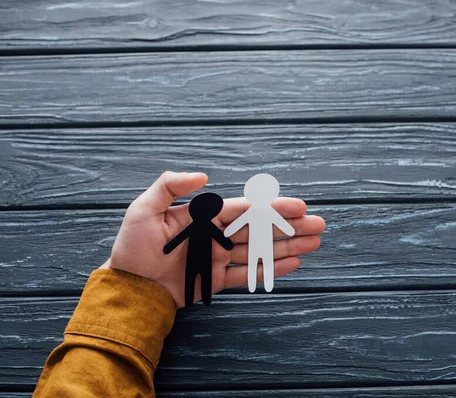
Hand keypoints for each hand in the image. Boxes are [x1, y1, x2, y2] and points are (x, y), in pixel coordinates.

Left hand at [103, 171, 325, 307]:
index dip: (273, 208)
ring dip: (288, 247)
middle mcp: (216, 235)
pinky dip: (270, 270)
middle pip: (260, 229)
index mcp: (204, 217)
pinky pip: (248, 274)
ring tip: (314, 243)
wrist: (128, 288)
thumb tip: (202, 175)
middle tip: (319, 224)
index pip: (245, 210)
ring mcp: (218, 258)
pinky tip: (292, 264)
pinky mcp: (217, 280)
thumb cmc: (132, 248)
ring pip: (260, 251)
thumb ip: (169, 187)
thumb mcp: (143, 210)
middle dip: (290, 227)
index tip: (298, 205)